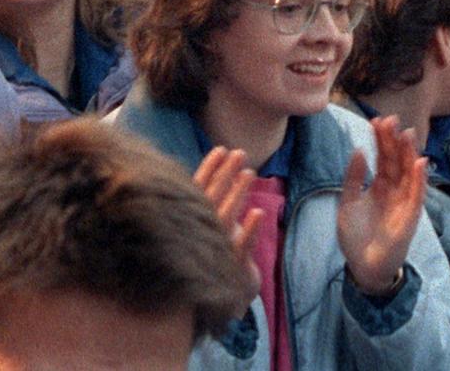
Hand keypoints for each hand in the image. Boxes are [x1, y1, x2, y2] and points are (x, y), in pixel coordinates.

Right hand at [194, 147, 264, 297]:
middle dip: (225, 174)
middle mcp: (199, 234)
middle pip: (211, 198)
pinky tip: (258, 212)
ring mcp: (215, 251)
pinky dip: (250, 230)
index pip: (197, 190)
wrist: (220, 300)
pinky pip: (241, 247)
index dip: (210, 169)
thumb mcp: (212, 225)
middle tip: (240, 153)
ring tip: (250, 172)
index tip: (221, 149)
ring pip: (225, 218)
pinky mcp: (232, 268)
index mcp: (191, 222)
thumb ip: (212, 200)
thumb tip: (221, 167)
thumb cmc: (216, 256)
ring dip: (237, 194)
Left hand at [337, 116, 427, 295]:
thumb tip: (359, 150)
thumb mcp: (348, 202)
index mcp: (379, 187)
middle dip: (395, 141)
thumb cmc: (356, 237)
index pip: (382, 158)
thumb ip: (353, 178)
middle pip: (397, 161)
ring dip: (410, 154)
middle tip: (392, 120)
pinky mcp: (410, 217)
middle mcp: (394, 192)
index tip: (377, 120)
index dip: (381, 140)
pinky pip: (417, 195)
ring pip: (409, 174)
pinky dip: (420, 179)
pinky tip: (420, 162)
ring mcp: (404, 203)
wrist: (362, 266)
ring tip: (407, 133)